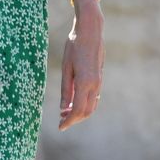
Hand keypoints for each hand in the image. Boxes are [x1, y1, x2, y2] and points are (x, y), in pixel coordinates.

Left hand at [59, 3, 103, 130]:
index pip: (77, 110)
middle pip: (86, 111)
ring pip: (92, 106)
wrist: (90, 31)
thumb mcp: (66, 68)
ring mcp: (99, 81)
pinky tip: (74, 103)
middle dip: (74, 119)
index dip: (69, 121)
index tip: (60, 127)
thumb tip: (64, 108)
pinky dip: (85, 104)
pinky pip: (94, 97)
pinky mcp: (99, 78)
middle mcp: (95, 85)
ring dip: (80, 113)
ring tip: (65, 113)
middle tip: (60, 121)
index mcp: (85, 83)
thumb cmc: (74, 47)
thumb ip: (66, 89)